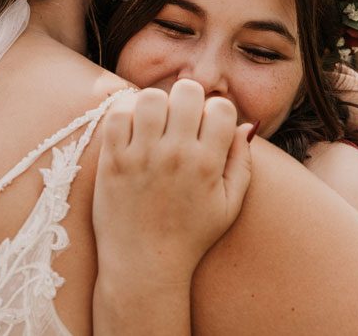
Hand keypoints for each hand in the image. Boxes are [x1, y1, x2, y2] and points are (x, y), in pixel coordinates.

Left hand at [93, 79, 253, 284]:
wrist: (143, 266)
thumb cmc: (190, 237)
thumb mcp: (229, 205)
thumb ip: (241, 162)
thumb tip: (245, 125)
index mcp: (207, 164)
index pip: (220, 107)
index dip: (215, 112)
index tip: (205, 127)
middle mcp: (175, 155)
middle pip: (187, 91)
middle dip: (187, 100)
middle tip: (180, 120)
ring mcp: (141, 156)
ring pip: (150, 96)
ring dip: (155, 104)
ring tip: (154, 123)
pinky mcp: (112, 160)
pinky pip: (117, 114)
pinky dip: (126, 113)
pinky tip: (132, 130)